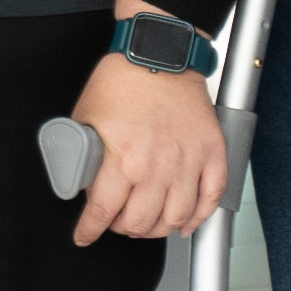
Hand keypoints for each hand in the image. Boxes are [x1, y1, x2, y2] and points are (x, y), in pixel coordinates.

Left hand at [65, 44, 226, 248]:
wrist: (160, 55)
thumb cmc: (123, 80)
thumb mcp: (85, 118)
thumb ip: (83, 154)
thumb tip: (79, 181)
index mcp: (123, 157)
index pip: (103, 211)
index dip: (90, 229)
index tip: (85, 235)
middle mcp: (157, 165)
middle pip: (140, 222)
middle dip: (121, 228)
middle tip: (116, 222)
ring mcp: (188, 161)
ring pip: (175, 219)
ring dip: (157, 229)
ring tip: (146, 223)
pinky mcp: (211, 154)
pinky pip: (211, 199)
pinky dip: (198, 218)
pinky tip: (184, 222)